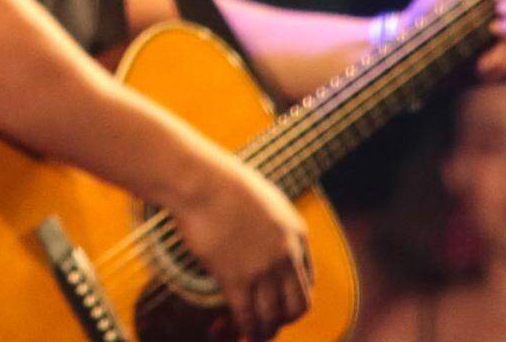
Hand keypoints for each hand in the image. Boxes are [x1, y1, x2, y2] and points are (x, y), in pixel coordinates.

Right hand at [167, 158, 312, 340]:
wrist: (198, 180)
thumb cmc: (221, 182)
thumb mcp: (263, 198)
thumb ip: (272, 223)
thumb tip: (263, 239)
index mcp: (297, 234)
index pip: (307, 282)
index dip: (292, 300)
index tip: (277, 306)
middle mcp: (286, 255)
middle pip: (297, 306)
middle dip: (283, 320)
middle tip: (267, 324)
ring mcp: (262, 268)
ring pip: (272, 316)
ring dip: (263, 331)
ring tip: (252, 336)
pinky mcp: (236, 277)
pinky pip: (246, 316)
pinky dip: (245, 331)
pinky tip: (236, 335)